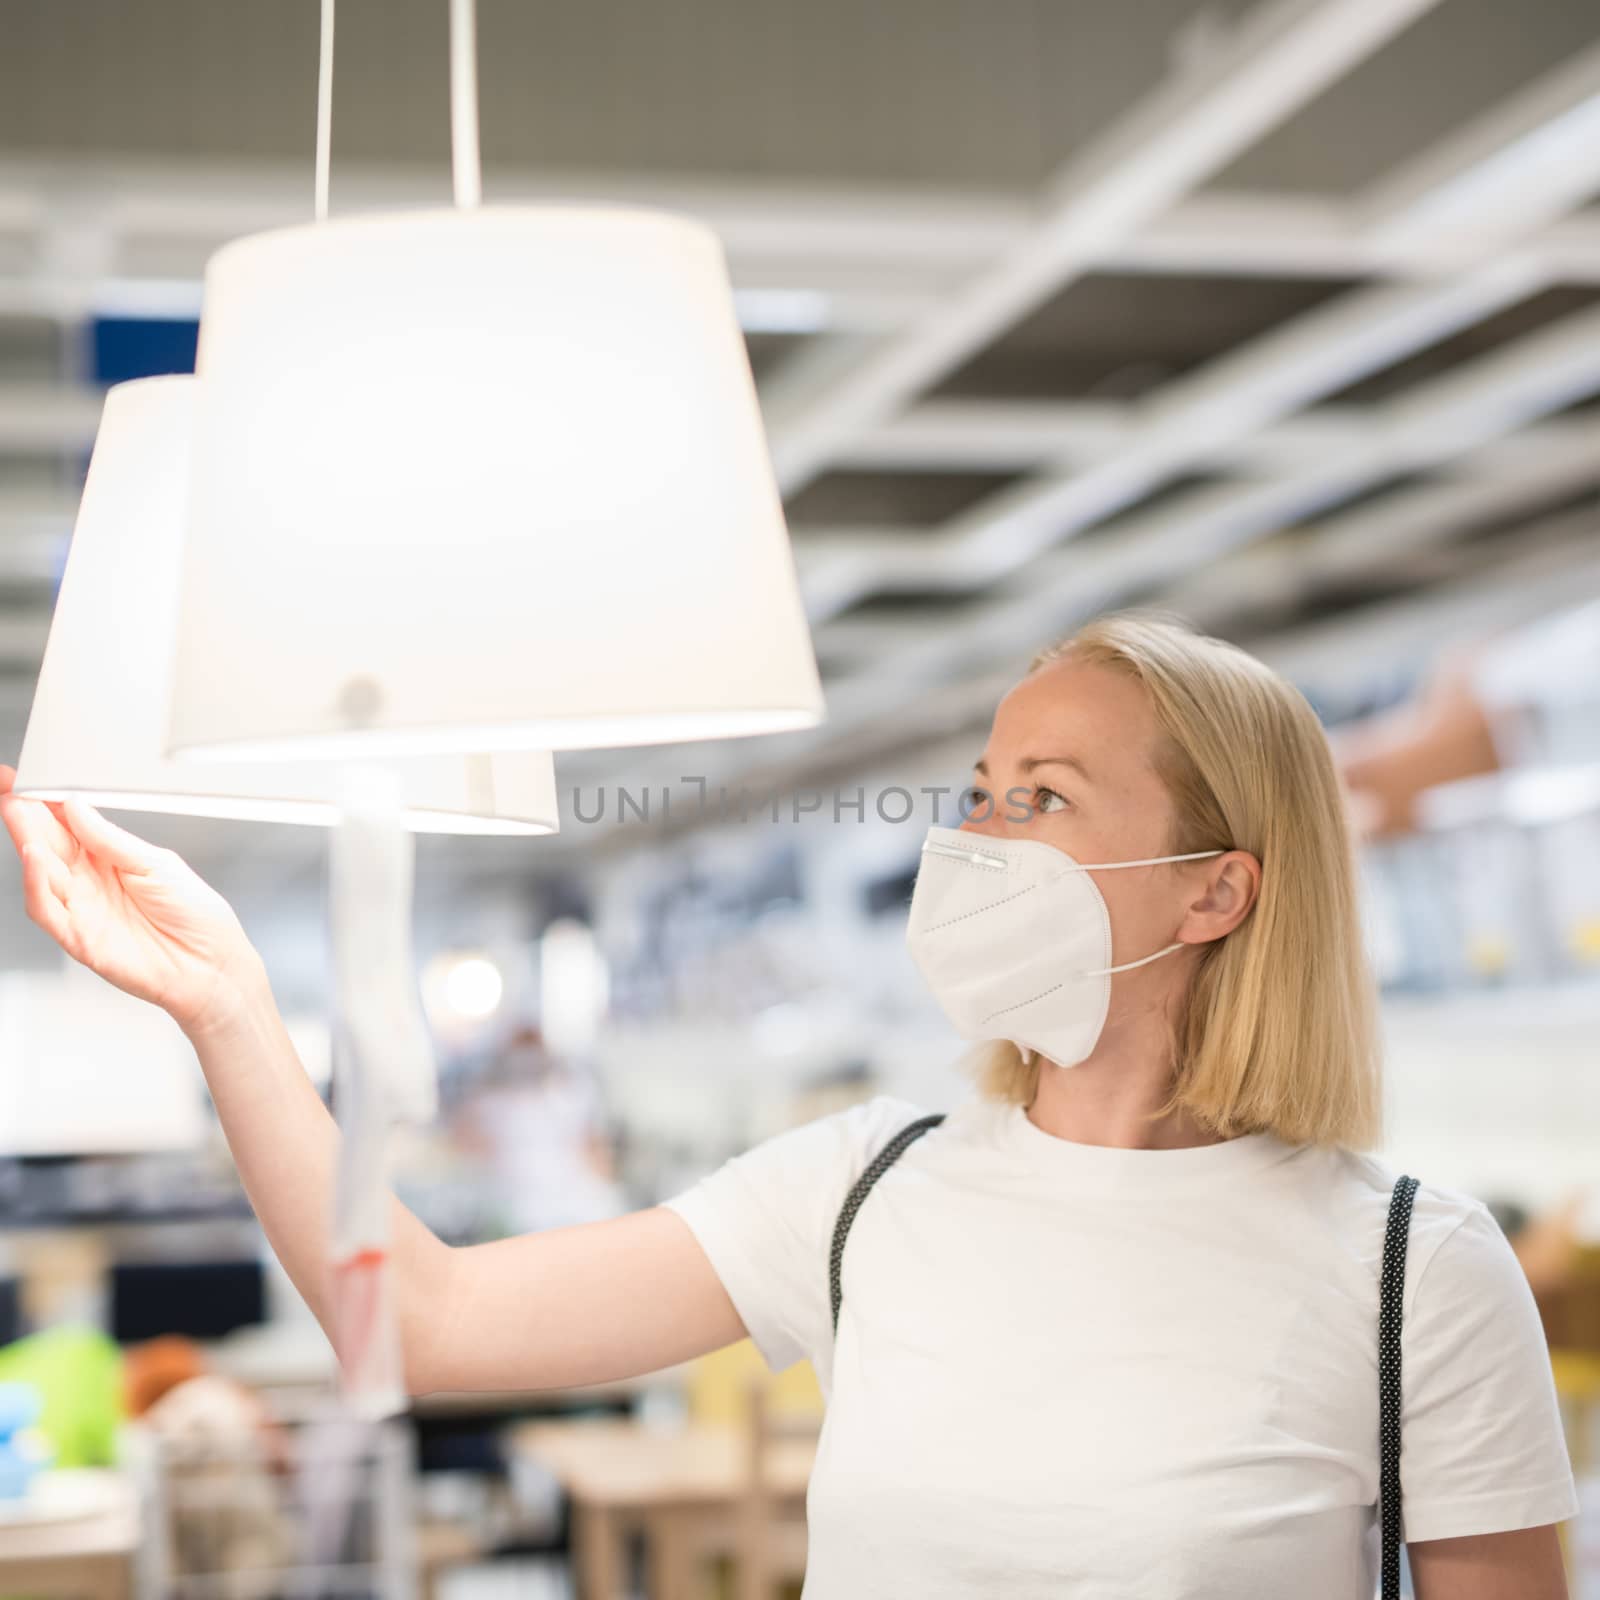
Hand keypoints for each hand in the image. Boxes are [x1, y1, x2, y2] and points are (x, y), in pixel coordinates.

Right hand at [0, 764, 263, 1035]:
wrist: (211, 966)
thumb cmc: (196, 917)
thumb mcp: (157, 864)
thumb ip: (112, 839)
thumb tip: (77, 807)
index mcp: (111, 858)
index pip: (68, 825)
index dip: (46, 802)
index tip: (26, 778)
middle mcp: (90, 882)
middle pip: (46, 844)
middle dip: (24, 815)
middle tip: (9, 788)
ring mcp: (81, 909)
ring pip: (41, 873)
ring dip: (26, 843)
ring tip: (18, 813)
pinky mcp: (78, 938)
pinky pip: (47, 910)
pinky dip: (37, 885)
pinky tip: (36, 860)